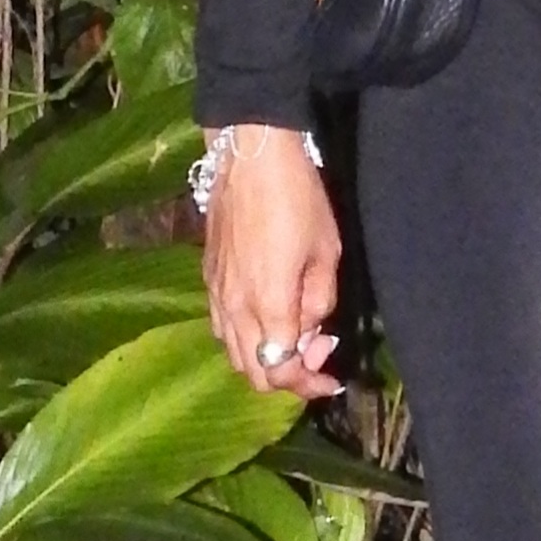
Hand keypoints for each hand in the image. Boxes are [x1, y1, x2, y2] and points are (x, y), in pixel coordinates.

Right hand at [202, 129, 343, 399]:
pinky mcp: (208, 278)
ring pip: (234, 354)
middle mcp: (234, 308)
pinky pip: (222, 328)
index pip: (280, 369)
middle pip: (253, 372)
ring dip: (265, 359)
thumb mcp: (327, 252)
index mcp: (268, 304)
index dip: (308, 382)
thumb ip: (320, 300)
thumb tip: (312, 330)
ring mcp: (216, 295)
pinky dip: (245, 338)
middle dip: (289, 376)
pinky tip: (268, 318)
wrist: (250, 158)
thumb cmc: (297, 199)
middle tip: (318, 356)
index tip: (332, 376)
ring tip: (296, 338)